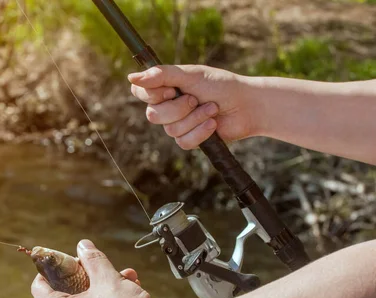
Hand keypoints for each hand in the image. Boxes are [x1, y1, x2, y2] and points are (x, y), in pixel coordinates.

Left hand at [31, 239, 163, 297]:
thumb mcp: (107, 277)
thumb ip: (91, 259)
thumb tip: (83, 246)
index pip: (39, 289)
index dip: (49, 271)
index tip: (63, 262)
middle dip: (87, 279)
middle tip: (102, 268)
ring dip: (104, 291)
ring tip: (127, 277)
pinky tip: (131, 295)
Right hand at [128, 65, 255, 149]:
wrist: (246, 105)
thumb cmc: (220, 85)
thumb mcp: (190, 75)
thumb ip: (162, 75)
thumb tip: (131, 77)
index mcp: (165, 88)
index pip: (140, 92)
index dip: (152, 95)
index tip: (171, 90)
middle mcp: (167, 106)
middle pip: (153, 115)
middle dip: (179, 108)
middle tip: (196, 99)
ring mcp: (177, 124)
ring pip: (170, 130)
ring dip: (195, 118)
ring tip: (212, 109)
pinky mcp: (189, 139)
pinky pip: (183, 142)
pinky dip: (201, 132)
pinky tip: (213, 124)